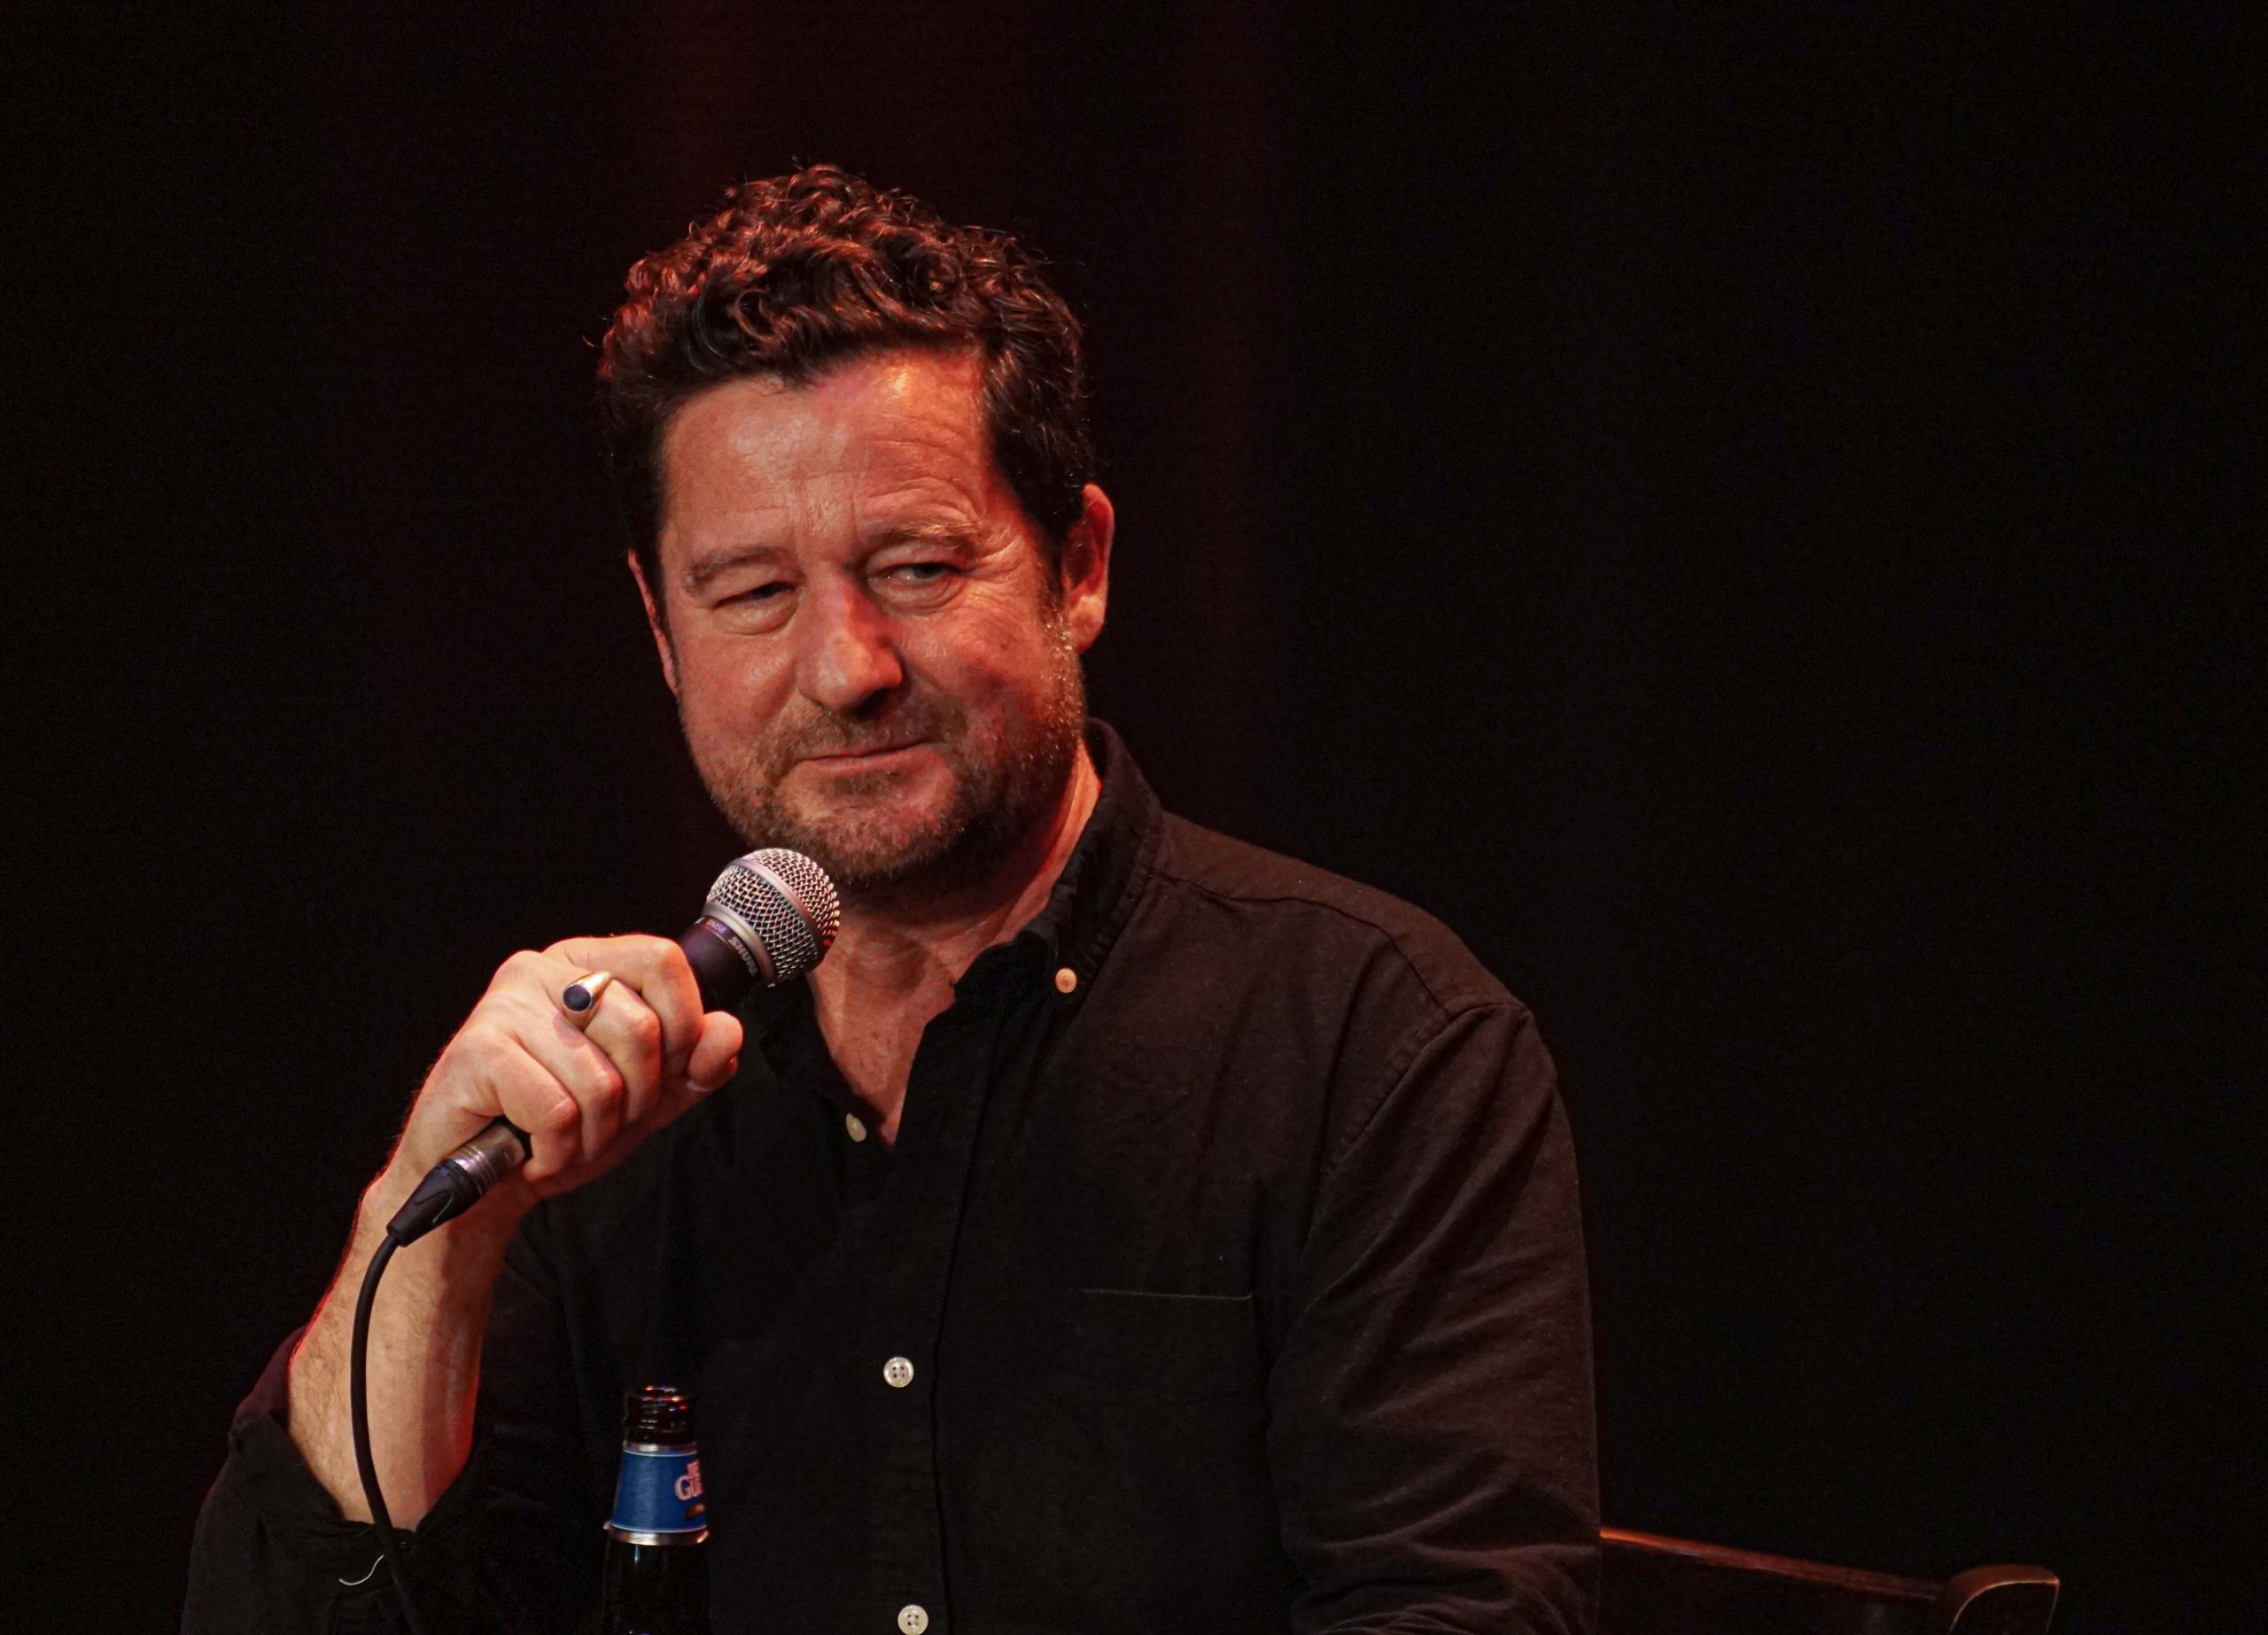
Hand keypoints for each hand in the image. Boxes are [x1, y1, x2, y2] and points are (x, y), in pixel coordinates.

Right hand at [383, 935, 744, 1215]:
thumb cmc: (559, 1126)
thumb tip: (726, 1031)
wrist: (484, 1183)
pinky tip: (533, 1151)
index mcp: (586, 963)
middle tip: (599, 1118)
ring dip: (594, 1134)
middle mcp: (542, 970)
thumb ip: (696, 1064)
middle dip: (636, 1098)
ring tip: (561, 1136)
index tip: (668, 1071)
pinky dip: (557, 1150)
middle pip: (642, 1028)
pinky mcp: (477, 1051)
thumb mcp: (647, 1096)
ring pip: (602, 1080)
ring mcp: (504, 1006)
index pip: (663, 960)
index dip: (685, 1024)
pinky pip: (557, 1111)